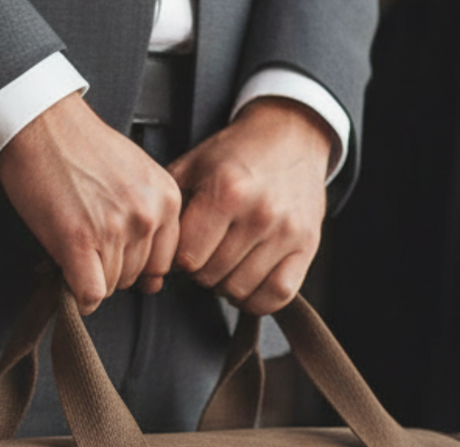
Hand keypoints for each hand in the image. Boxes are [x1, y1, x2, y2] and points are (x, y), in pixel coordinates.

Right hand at [0, 93, 182, 313]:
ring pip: (109, 287)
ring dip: (87, 275)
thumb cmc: (80, 147)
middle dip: (109, 268)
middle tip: (87, 239)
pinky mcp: (80, 241)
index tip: (115, 250)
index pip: (162, 263)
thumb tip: (153, 280)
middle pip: (134, 278)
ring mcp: (115, 230)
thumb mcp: (136, 176)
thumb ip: (151, 219)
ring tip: (73, 241)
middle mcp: (147, 215)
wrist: (40, 121)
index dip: (134, 263)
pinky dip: (78, 295)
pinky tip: (69, 276)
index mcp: (166, 198)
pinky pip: (89, 294)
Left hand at [168, 97, 332, 314]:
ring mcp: (286, 233)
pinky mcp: (307, 246)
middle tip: (209, 252)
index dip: (180, 258)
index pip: (187, 258)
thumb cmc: (237, 155)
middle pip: (212, 277)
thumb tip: (151, 255)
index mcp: (227, 190)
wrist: (291, 134)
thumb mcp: (193, 166)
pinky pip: (276, 296)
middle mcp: (260, 213)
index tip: (187, 246)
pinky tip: (250, 281)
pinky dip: (258, 299)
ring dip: (228, 285)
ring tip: (228, 262)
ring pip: (240, 291)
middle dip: (202, 271)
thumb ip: (170, 209)